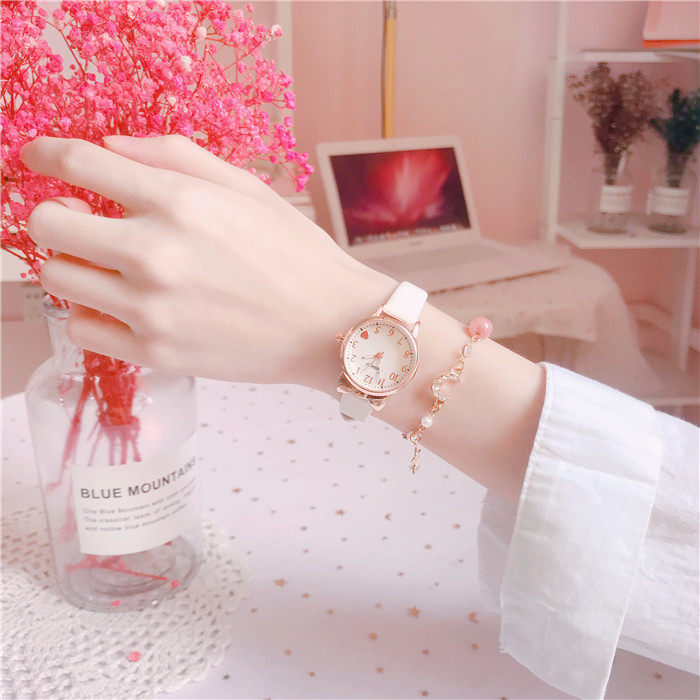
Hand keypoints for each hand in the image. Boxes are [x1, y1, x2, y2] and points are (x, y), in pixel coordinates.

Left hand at [21, 135, 394, 388]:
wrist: (333, 327)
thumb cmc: (297, 255)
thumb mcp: (248, 189)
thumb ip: (176, 157)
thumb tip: (111, 147)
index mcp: (181, 202)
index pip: (77, 163)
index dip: (45, 152)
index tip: (37, 155)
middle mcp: (156, 253)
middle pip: (47, 224)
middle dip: (53, 212)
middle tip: (77, 217)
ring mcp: (152, 309)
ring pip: (58, 278)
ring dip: (74, 264)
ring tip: (108, 265)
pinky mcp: (156, 353)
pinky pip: (81, 329)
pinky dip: (90, 313)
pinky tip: (122, 306)